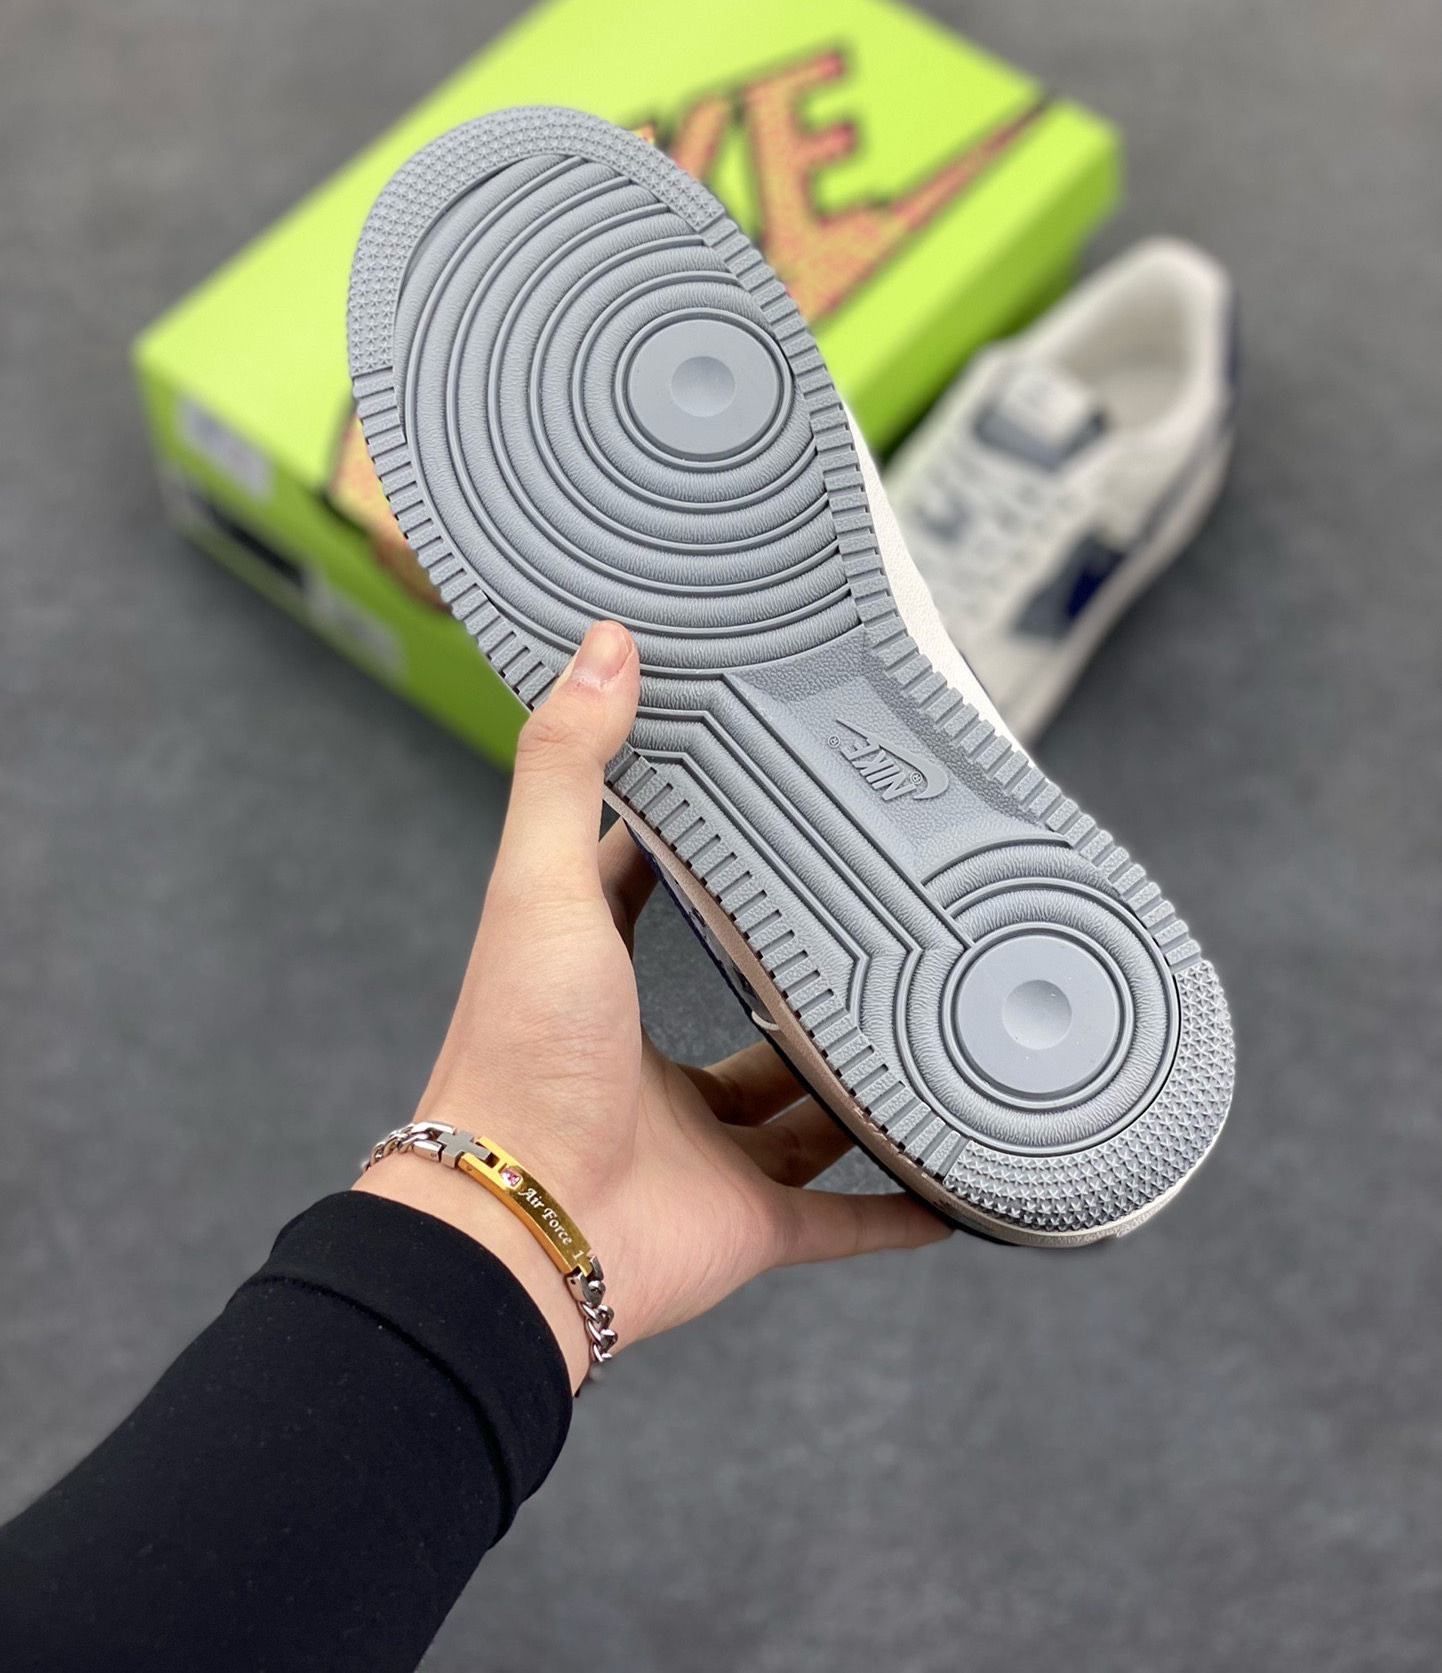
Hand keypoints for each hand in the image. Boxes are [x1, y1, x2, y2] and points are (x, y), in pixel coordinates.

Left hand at [358, 620, 947, 1386]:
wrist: (517, 1232)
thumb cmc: (514, 1057)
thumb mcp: (538, 889)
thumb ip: (567, 768)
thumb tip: (601, 645)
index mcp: (593, 983)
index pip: (644, 893)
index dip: (690, 844)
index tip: (754, 795)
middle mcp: (647, 1069)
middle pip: (744, 1011)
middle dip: (801, 970)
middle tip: (883, 913)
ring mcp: (703, 1153)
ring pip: (802, 1114)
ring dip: (857, 1079)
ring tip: (935, 1026)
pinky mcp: (749, 1228)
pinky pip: (843, 1219)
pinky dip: (900, 1207)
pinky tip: (954, 1181)